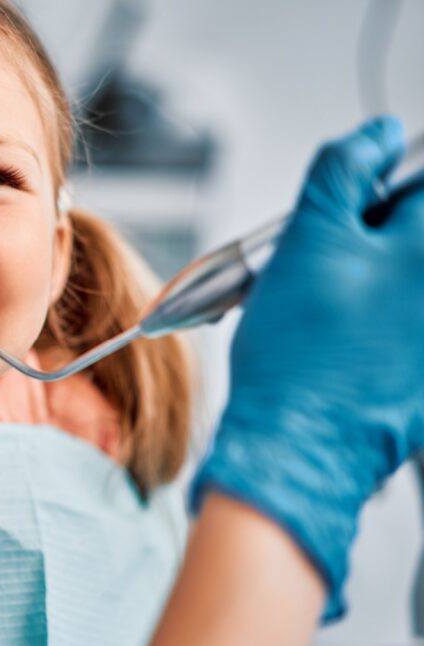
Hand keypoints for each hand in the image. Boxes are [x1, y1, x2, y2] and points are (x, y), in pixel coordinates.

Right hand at [191, 116, 423, 619]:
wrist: (300, 444)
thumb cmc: (299, 353)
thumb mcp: (308, 237)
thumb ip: (345, 170)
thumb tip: (377, 135)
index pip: (419, 180)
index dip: (380, 187)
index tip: (352, 209)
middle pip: (409, 235)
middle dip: (375, 235)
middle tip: (330, 263)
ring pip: (400, 282)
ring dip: (371, 280)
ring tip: (329, 310)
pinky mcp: (422, 371)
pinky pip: (399, 327)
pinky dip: (375, 325)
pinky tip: (342, 345)